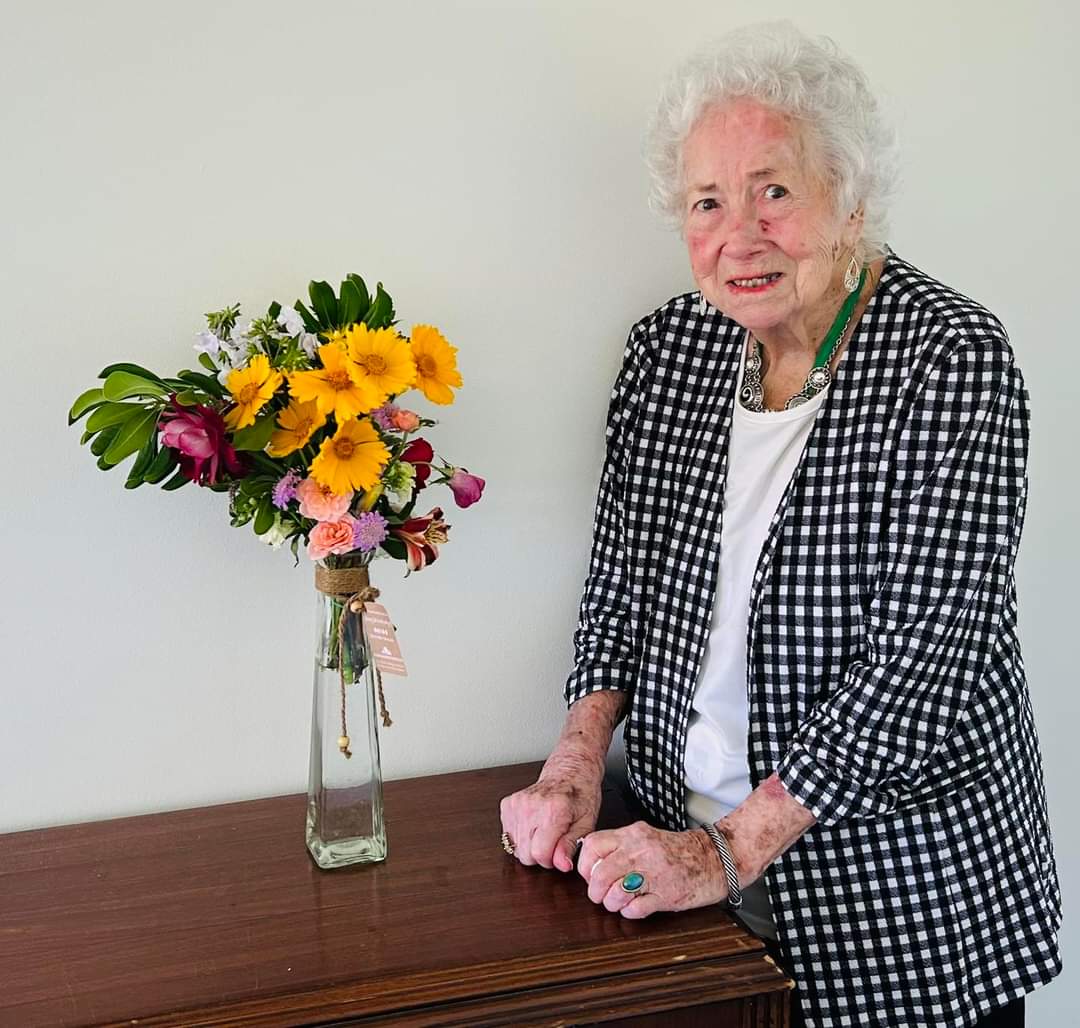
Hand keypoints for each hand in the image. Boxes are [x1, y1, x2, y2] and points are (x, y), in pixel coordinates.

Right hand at [499, 759, 601, 871]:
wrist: (568, 772)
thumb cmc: (581, 795)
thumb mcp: (586, 822)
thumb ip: (572, 845)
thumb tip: (562, 865)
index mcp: (553, 810)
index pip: (540, 854)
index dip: (551, 860)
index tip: (560, 851)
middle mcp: (531, 806)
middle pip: (525, 854)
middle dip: (540, 854)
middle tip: (554, 840)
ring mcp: (516, 804)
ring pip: (515, 847)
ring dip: (530, 845)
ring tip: (545, 831)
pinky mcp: (507, 804)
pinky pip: (509, 835)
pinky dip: (521, 836)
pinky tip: (534, 825)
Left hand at [578, 821, 725, 918]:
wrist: (713, 858)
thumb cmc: (678, 851)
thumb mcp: (646, 838)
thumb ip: (620, 846)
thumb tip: (592, 864)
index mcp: (633, 834)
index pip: (593, 845)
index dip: (585, 865)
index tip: (589, 874)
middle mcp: (641, 851)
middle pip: (600, 874)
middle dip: (595, 891)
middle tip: (600, 895)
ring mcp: (654, 873)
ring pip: (615, 893)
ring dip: (612, 904)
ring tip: (619, 902)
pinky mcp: (666, 894)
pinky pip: (635, 909)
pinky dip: (630, 912)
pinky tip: (636, 907)